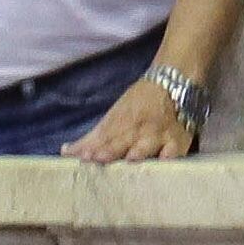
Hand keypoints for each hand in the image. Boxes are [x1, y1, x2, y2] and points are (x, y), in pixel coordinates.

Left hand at [68, 80, 195, 164]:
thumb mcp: (114, 117)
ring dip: (137, 151)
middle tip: (98, 158)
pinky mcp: (177, 142)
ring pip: (146, 145)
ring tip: (130, 159)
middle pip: (121, 142)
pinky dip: (169, 157)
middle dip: (110, 150)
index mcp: (119, 124)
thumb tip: (65, 152)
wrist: (173, 82)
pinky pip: (174, 152)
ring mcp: (157, 136)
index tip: (83, 156)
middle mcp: (135, 130)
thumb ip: (91, 138)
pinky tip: (164, 162)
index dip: (93, 148)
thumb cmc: (139, 103)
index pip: (103, 138)